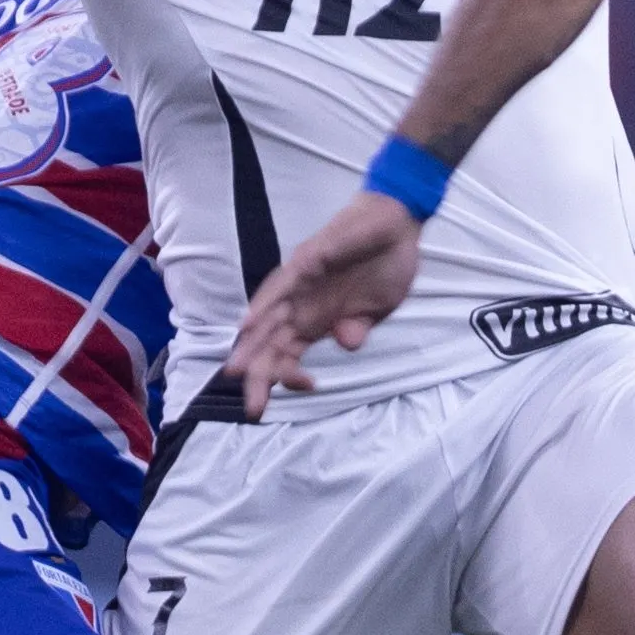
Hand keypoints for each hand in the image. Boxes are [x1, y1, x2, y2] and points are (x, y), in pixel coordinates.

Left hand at [227, 190, 427, 417]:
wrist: (397, 225)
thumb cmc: (384, 267)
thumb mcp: (377, 310)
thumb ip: (359, 327)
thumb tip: (348, 343)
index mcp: (316, 322)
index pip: (290, 356)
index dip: (291, 377)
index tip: (312, 387)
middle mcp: (301, 305)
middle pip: (271, 345)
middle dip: (260, 376)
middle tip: (253, 408)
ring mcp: (300, 283)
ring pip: (268, 318)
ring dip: (251, 345)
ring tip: (237, 372)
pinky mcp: (307, 261)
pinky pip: (281, 285)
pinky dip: (264, 304)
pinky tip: (249, 323)